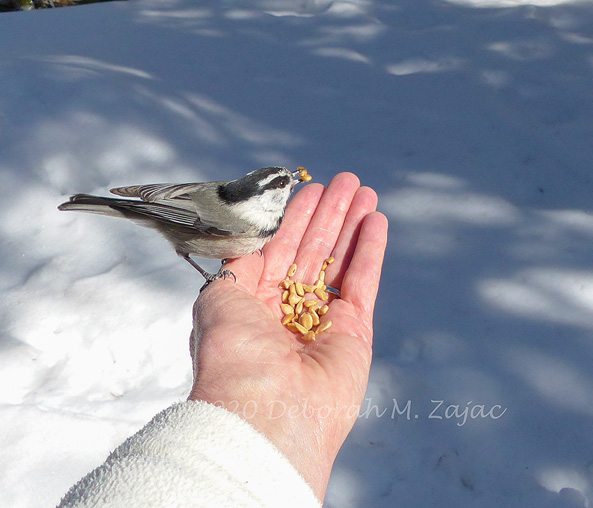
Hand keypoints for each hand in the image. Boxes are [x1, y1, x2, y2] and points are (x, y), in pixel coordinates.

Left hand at [188, 172, 387, 499]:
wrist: (266, 411)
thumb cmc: (233, 357)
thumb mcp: (216, 300)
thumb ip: (235, 267)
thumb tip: (247, 247)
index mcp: (251, 304)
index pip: (278, 249)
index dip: (294, 218)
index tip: (310, 188)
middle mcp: (287, 311)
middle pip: (313, 250)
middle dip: (329, 214)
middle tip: (348, 181)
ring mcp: (323, 321)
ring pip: (341, 261)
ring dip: (353, 224)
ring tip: (366, 191)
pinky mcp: (355, 332)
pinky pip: (364, 282)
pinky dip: (371, 251)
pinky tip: (376, 221)